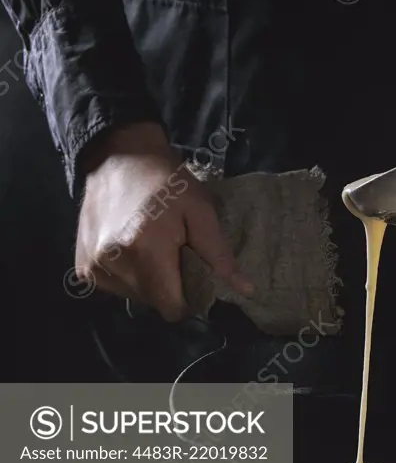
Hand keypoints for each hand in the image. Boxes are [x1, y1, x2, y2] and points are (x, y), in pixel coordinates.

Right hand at [75, 122, 250, 320]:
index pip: (172, 308)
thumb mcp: (200, 210)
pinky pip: (115, 286)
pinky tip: (130, 246)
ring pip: (134, 295)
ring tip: (150, 245)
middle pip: (153, 302)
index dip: (189, 298)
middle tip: (174, 251)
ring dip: (147, 279)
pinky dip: (127, 273)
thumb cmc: (167, 180)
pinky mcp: (82, 266)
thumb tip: (246, 290)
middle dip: (169, 285)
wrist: (119, 155)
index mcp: (146, 252)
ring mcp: (93, 267)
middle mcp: (115, 265)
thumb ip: (218, 254)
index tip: (194, 275)